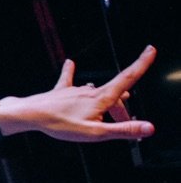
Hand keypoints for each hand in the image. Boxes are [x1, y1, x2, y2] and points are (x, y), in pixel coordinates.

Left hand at [8, 48, 155, 144]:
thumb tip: (148, 127)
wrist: (31, 114)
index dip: (142, 64)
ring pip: (97, 93)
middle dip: (123, 109)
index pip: (127, 78)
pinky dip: (71, 73)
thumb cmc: (61, 124)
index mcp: (101, 98)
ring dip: (106, 102)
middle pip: (115, 95)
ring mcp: (75, 90)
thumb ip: (123, 129)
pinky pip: (69, 80)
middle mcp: (90, 90)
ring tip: (109, 113)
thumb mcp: (96, 133)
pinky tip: (70, 63)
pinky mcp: (62, 91)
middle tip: (124, 124)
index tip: (151, 50)